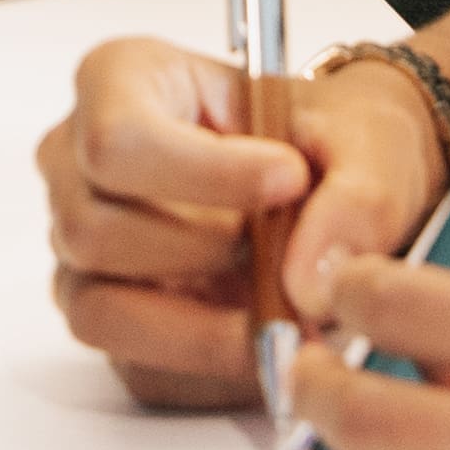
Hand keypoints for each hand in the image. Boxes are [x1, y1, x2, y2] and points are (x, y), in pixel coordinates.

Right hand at [35, 33, 448, 407]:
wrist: (341, 192)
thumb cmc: (333, 144)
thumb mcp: (371, 143)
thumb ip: (358, 199)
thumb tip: (310, 281)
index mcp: (121, 80)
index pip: (118, 138)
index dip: (201, 174)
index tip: (289, 180)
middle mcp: (78, 163)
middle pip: (94, 230)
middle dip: (205, 255)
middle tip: (288, 256)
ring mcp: (80, 248)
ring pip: (98, 309)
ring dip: (205, 326)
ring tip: (284, 311)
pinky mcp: (107, 319)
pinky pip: (136, 368)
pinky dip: (209, 369)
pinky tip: (264, 335)